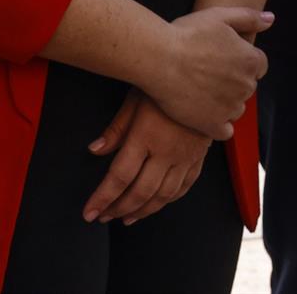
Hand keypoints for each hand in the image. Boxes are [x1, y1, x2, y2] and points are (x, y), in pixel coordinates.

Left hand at [82, 91, 211, 224]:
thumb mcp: (134, 99)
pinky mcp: (198, 158)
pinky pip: (183, 188)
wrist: (206, 79)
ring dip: (142, 211)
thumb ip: (116, 129)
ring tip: (126, 217)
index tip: (89, 212)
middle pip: (140, 192)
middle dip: (118, 209)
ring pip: (163, 196)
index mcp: (146, 136)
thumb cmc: (165, 84)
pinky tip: (156, 204)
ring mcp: (185, 158)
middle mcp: (167, 152)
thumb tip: (94, 150)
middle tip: (103, 216)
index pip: (119, 176)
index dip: (102, 198)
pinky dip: (167, 201)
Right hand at [146, 7, 270, 139]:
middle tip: (209, 71)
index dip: (241, 61)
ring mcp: (230, 108)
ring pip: (236, 108)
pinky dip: (218, 124)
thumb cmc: (188, 35)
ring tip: (202, 89)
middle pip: (247, 86)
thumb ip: (249, 17)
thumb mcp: (220, 15)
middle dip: (233, 81)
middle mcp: (246, 86)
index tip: (223, 58)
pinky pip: (225, 130)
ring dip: (226, 101)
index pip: (259, 65)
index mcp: (251, 60)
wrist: (160, 59)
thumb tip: (270, 19)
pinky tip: (204, 112)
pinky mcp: (213, 124)